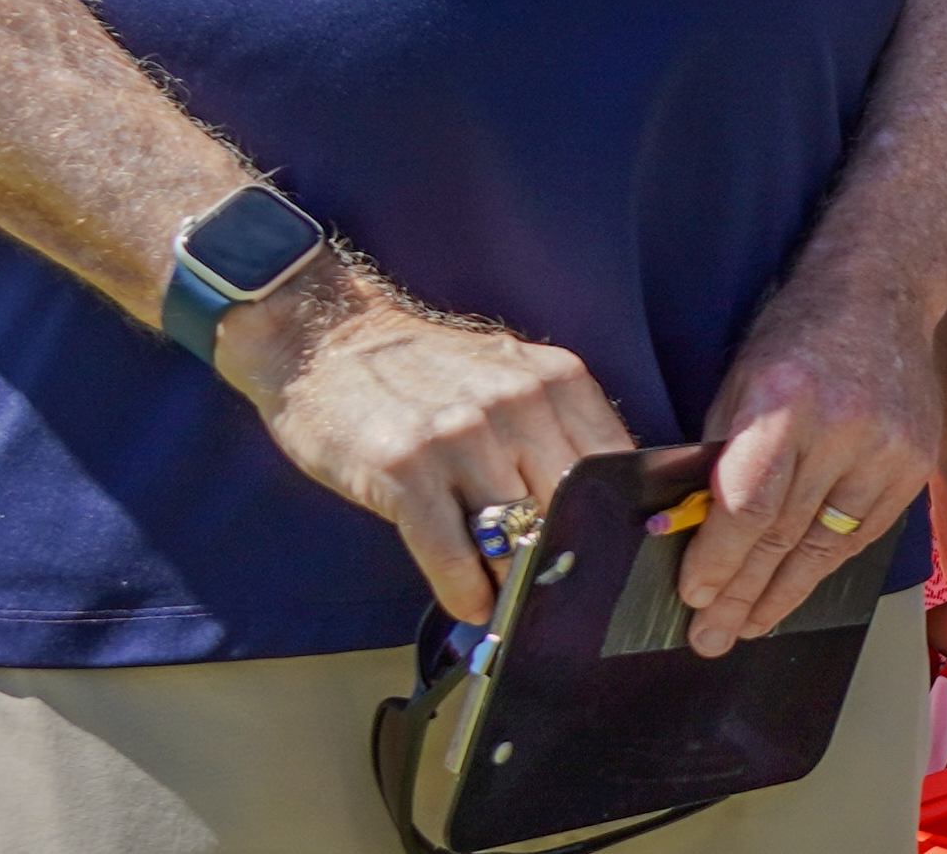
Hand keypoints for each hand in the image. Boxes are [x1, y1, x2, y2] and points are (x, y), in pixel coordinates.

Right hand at [220, 256, 634, 625]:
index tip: (615, 558)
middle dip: (566, 558)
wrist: (329, 341)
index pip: (616, 465)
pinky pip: (452, 550)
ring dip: (516, 582)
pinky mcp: (404, 468)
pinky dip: (466, 589)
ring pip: (514, 535)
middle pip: (569, 507)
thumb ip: (556, 429)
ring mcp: (461, 435)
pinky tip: (473, 604)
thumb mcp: (511, 378)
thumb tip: (598, 506)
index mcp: (557, 380)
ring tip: (516, 603)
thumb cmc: (426, 373)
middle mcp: (517, 402)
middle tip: (560, 593)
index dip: (617, 519)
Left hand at [675, 287, 939, 656]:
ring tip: (749, 627)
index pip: (748, 506)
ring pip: (828, 545)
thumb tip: (689, 535)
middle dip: (742, 594)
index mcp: (787, 401)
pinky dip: (827, 563)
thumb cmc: (797, 335)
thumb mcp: (741, 383)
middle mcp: (845, 429)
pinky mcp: (917, 463)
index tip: (693, 595)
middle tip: (711, 637)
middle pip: (785, 535)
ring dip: (784, 594)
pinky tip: (799, 587)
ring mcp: (890, 448)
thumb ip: (722, 458)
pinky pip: (865, 532)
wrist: (883, 292)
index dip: (717, 560)